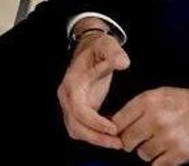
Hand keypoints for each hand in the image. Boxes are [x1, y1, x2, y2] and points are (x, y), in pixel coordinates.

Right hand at [56, 23, 129, 150]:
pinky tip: (110, 137)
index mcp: (72, 82)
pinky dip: (93, 136)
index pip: (79, 109)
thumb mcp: (108, 46)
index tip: (114, 128)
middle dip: (97, 137)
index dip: (95, 122)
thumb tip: (122, 63)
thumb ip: (114, 53)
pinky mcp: (76, 108)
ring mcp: (69, 103)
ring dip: (95, 139)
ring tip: (117, 143)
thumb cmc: (99, 47)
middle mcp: (66, 95)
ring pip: (76, 130)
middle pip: (75, 125)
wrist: (89, 47)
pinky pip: (80, 128)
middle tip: (119, 143)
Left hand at [112, 87, 188, 164]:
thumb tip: (113, 123)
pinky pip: (158, 165)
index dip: (117, 130)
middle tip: (140, 139)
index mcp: (147, 102)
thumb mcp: (157, 95)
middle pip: (127, 141)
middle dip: (131, 142)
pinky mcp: (180, 153)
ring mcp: (168, 137)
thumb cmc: (182, 103)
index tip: (120, 132)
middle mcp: (156, 119)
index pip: (117, 122)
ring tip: (158, 143)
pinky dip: (161, 161)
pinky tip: (167, 151)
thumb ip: (135, 107)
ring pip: (142, 154)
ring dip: (148, 152)